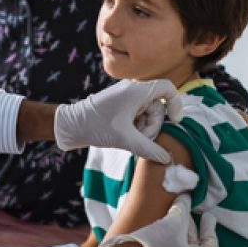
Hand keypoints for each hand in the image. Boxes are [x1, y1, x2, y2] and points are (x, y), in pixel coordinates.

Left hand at [54, 79, 180, 163]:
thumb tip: (166, 158)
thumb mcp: (125, 139)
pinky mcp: (121, 107)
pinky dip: (136, 128)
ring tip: (129, 138)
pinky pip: (138, 117)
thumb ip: (148, 149)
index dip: (176, 104)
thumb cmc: (96, 127)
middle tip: (139, 138)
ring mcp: (126, 99)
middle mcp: (133, 91)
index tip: (174, 121)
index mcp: (136, 90)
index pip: (167, 88)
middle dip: (152, 126)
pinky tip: (126, 137)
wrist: (71, 126)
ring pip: (148, 114)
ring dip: (143, 129)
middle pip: (158, 107)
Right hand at [99, 195, 217, 246]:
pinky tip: (163, 227)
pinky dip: (171, 238)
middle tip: (189, 213)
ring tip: (175, 216)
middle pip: (195, 246)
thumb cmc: (156, 245)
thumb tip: (186, 197)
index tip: (208, 217)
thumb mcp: (172, 223)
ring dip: (179, 232)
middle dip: (191, 227)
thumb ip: (182, 209)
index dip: (210, 229)